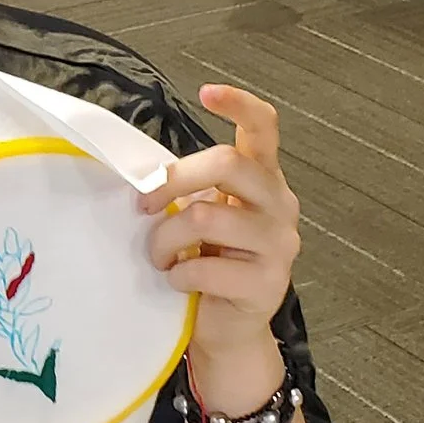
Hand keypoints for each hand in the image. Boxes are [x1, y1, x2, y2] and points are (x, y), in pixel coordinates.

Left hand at [138, 85, 299, 365]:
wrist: (227, 330)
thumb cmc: (209, 264)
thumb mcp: (202, 215)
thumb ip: (190, 188)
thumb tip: (143, 174)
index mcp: (264, 179)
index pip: (264, 128)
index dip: (239, 104)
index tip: (207, 91)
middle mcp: (280, 205)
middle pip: (227, 164)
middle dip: (173, 181)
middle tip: (145, 206)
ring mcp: (279, 244)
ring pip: (204, 217)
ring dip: (165, 239)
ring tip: (159, 255)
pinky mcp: (267, 284)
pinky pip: (204, 268)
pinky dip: (177, 275)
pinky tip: (178, 282)